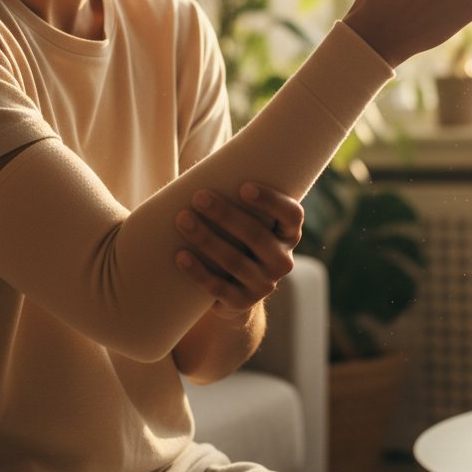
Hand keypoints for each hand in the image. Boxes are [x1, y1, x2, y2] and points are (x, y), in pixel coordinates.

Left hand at [174, 182, 301, 317]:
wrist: (234, 290)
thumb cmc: (234, 237)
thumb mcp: (244, 219)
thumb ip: (234, 197)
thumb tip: (203, 167)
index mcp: (288, 233)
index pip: (291, 214)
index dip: (270, 201)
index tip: (243, 186)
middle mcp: (282, 260)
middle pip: (257, 236)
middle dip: (225, 215)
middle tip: (198, 197)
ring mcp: (264, 284)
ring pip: (236, 261)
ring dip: (207, 239)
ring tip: (182, 220)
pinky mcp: (242, 303)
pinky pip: (219, 288)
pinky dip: (198, 271)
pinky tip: (180, 255)